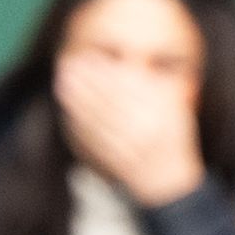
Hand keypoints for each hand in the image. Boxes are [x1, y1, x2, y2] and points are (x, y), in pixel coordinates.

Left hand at [54, 41, 208, 206]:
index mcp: (158, 112)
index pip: (126, 84)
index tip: (88, 56)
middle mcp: (143, 128)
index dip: (104, 69)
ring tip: (62, 79)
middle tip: (68, 62)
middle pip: (107, 97)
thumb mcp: (171, 104)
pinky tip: (67, 106)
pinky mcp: (111, 158)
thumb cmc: (169, 134)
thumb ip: (152, 80)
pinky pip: (92, 136)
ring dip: (76, 97)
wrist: (165, 178)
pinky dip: (77, 119)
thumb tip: (126, 59)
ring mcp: (127, 146)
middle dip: (85, 79)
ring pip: (96, 116)